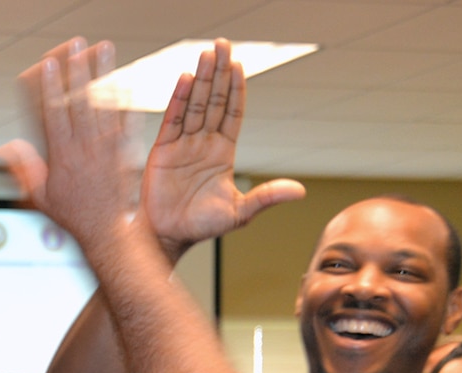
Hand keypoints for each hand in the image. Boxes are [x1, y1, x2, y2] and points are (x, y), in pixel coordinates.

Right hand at [0, 38, 134, 253]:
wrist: (109, 232)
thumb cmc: (76, 217)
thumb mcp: (40, 197)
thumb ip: (23, 169)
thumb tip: (5, 148)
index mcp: (61, 156)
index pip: (53, 113)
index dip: (49, 86)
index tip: (47, 64)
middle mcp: (85, 148)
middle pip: (79, 100)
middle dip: (76, 69)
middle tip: (75, 44)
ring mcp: (108, 147)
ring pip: (104, 103)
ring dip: (103, 73)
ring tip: (103, 49)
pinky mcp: (128, 151)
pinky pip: (128, 118)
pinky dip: (127, 97)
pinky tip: (126, 78)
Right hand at [139, 39, 304, 255]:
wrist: (167, 238)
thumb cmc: (202, 226)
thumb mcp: (240, 212)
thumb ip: (266, 196)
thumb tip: (300, 191)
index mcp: (223, 152)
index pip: (233, 113)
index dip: (236, 89)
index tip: (239, 65)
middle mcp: (203, 143)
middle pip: (214, 101)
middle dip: (219, 73)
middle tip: (222, 45)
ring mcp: (182, 145)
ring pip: (195, 105)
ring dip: (201, 79)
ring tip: (207, 54)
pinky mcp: (162, 151)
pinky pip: (172, 120)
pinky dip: (179, 99)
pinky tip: (186, 79)